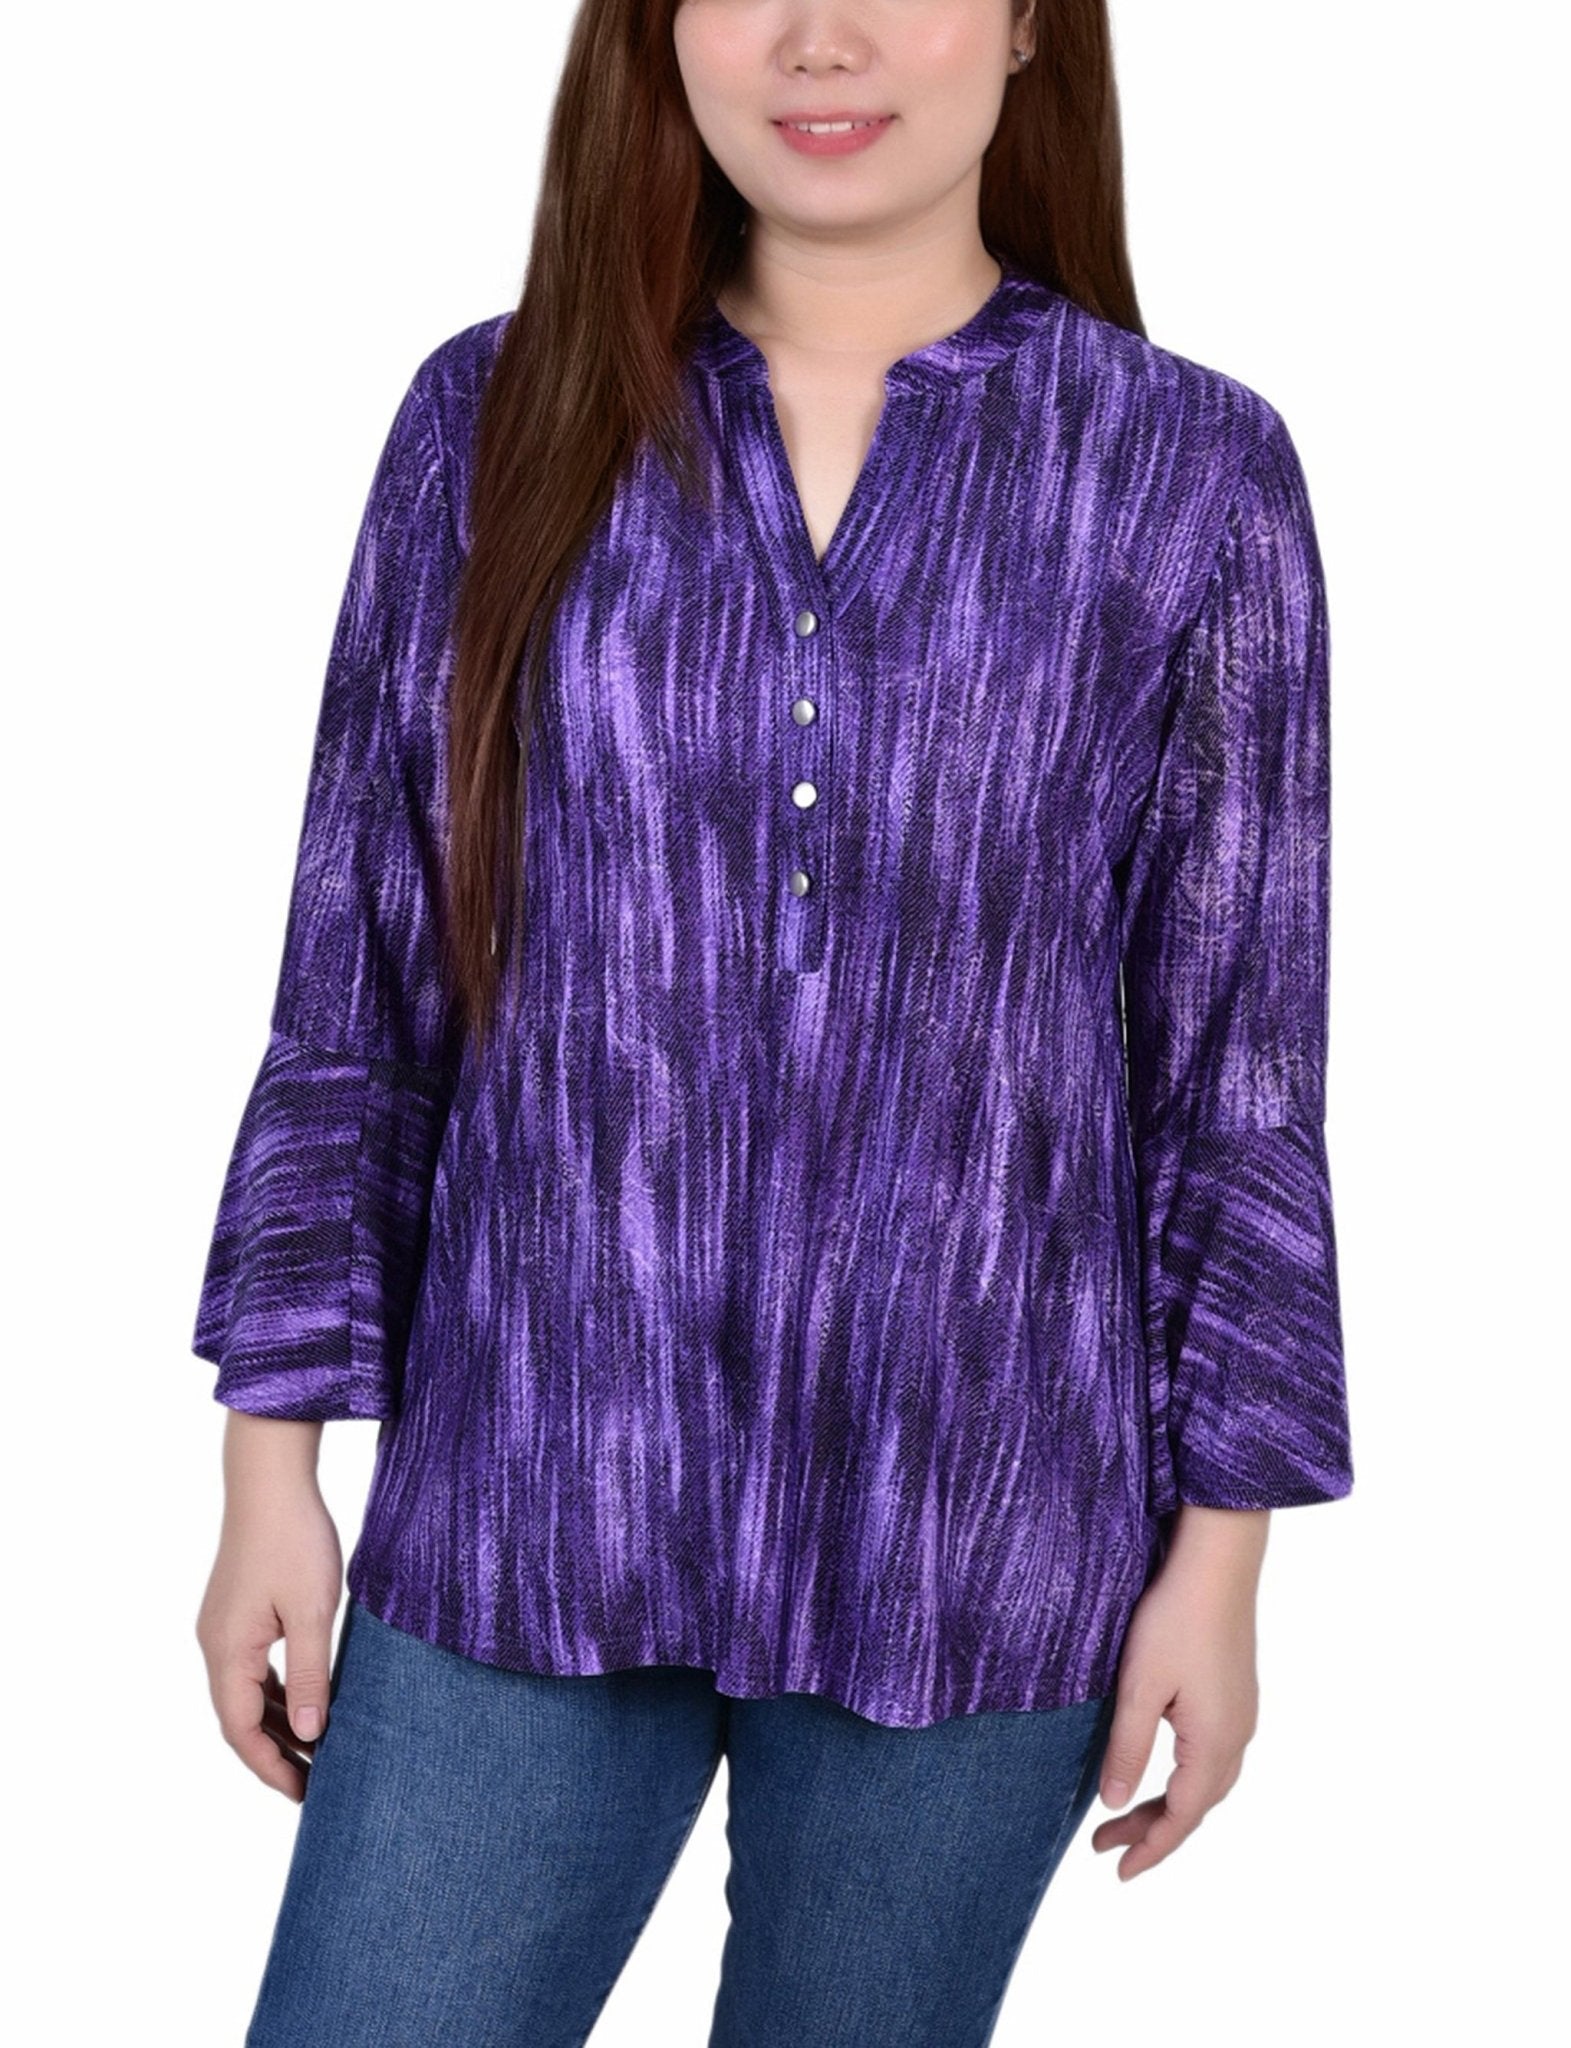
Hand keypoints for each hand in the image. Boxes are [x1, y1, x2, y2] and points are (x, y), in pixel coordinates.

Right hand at [195, 1412, 341, 1802]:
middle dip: (275, 1754)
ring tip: (317, 1751)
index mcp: (227, 1651)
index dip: (272, 1767)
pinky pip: (253, 1668)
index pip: (241, 1731)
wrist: (270, 1479)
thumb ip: (310, 1674)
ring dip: (277, 1723)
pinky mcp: (238, 1611)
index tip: (306, 1795)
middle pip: (240, 1718)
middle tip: (317, 1784)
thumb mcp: (312, 1611)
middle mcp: (215, 1644)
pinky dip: (276, 1692)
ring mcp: (223, 1627)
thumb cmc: (294, 1539)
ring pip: (246, 1693)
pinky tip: (307, 1701)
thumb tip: (311, 1734)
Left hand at [1091, 1503, 1267, 1878]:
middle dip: (1153, 1830)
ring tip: (1125, 1816)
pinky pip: (1212, 1756)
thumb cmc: (1174, 1619)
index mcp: (1215, 1743)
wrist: (1217, 1562)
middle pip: (1196, 1805)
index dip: (1151, 1848)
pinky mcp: (1235, 1692)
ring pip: (1206, 1781)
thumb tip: (1115, 1805)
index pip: (1182, 1817)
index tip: (1117, 1872)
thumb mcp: (1139, 1688)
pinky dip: (1183, 1777)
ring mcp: (1241, 1713)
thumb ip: (1128, 1749)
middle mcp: (1237, 1735)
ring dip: (1168, 1803)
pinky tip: (1159, 1766)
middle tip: (1105, 1846)